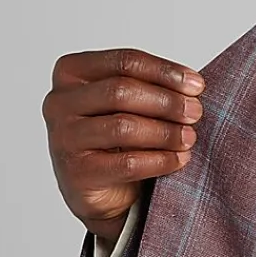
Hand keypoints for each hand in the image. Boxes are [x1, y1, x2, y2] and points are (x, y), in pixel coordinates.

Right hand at [42, 48, 204, 241]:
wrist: (98, 194)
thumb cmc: (114, 142)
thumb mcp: (125, 106)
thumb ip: (147, 89)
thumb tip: (193, 86)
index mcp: (70, 73)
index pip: (124, 62)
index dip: (165, 72)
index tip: (197, 85)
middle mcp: (59, 102)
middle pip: (122, 91)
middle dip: (166, 102)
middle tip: (195, 113)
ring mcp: (64, 138)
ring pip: (124, 127)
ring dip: (165, 132)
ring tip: (190, 138)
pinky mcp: (78, 173)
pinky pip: (127, 163)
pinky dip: (160, 160)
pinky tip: (180, 159)